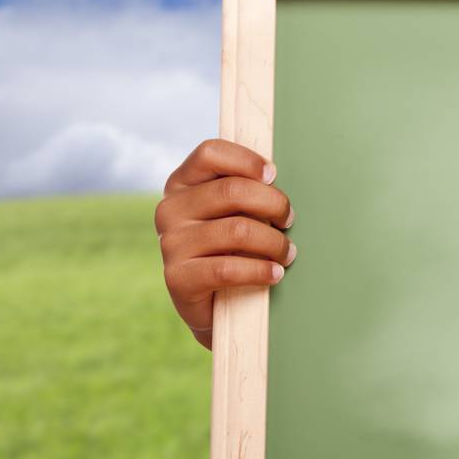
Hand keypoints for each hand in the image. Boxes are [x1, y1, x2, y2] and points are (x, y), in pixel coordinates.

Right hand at [155, 138, 294, 349]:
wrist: (216, 305)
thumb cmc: (233, 246)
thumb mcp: (235, 211)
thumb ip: (245, 189)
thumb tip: (274, 177)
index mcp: (182, 183)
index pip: (210, 153)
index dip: (246, 160)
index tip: (273, 175)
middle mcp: (170, 209)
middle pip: (232, 191)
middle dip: (273, 204)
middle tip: (289, 219)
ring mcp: (170, 244)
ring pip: (237, 230)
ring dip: (274, 242)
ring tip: (287, 252)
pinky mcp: (177, 277)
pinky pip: (228, 268)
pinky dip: (260, 270)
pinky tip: (275, 273)